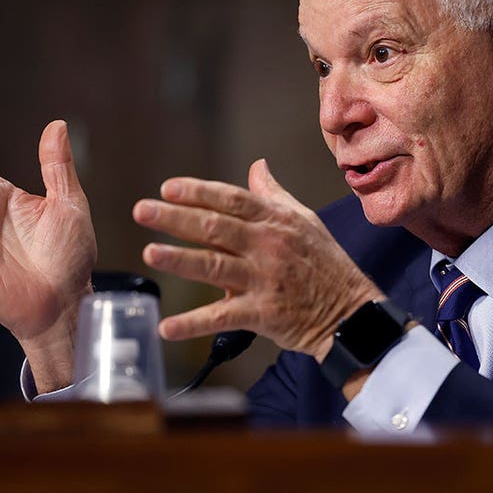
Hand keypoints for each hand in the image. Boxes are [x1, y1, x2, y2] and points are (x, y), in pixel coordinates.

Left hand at [132, 159, 380, 360]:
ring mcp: (265, 279)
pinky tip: (167, 327)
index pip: (231, 199)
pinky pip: (223, 317)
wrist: (351, 312)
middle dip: (176, 218)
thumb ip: (274, 194)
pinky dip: (194, 324)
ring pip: (215, 266)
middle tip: (142, 211)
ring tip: (150, 253)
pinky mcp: (264, 314)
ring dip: (180, 260)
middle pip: (215, 227)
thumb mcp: (305, 220)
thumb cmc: (325, 263)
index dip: (199, 192)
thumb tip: (257, 165)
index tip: (167, 188)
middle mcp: (268, 246)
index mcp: (275, 221)